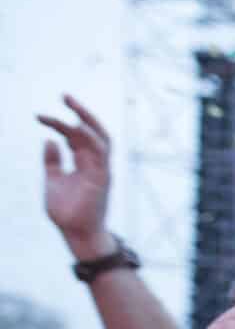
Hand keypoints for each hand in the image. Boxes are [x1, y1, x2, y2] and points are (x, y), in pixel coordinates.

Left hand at [36, 93, 114, 260]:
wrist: (76, 233)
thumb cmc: (66, 211)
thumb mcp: (52, 181)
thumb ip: (52, 161)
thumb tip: (48, 140)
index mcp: (84, 163)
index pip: (74, 136)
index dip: (58, 124)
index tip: (38, 116)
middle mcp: (94, 163)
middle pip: (92, 131)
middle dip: (80, 112)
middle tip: (64, 95)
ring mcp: (100, 169)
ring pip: (100, 136)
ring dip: (86, 118)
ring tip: (70, 103)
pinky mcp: (102, 176)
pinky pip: (101, 152)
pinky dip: (91, 137)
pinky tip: (77, 125)